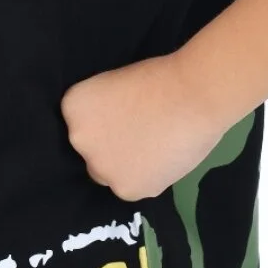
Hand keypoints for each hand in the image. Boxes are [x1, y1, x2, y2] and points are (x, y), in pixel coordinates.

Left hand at [60, 51, 228, 202]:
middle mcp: (79, 140)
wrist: (193, 95)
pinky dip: (149, 178)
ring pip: (112, 174)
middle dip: (113, 147)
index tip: (127, 115)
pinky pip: (134, 187)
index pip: (83, 124)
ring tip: (157, 147)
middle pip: (93, 152)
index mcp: (74, 108)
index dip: (107, 122)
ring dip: (128, 167)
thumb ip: (105, 111)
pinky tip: (166, 159)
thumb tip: (113, 129)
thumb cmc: (161, 77)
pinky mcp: (126, 189)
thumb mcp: (116, 86)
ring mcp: (101, 168)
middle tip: (142, 134)